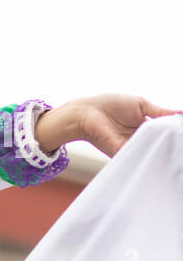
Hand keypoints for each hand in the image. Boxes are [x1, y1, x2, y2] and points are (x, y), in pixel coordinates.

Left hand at [37, 94, 179, 157]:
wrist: (87, 113)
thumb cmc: (111, 105)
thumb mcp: (142, 105)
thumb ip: (161, 112)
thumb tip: (181, 114)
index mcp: (146, 127)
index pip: (166, 133)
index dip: (175, 133)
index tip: (182, 134)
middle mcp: (140, 139)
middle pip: (161, 144)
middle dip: (173, 142)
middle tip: (181, 143)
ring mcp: (132, 147)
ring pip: (153, 151)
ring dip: (165, 148)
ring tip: (177, 147)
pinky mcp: (123, 153)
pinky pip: (140, 155)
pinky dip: (151, 153)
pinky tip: (162, 150)